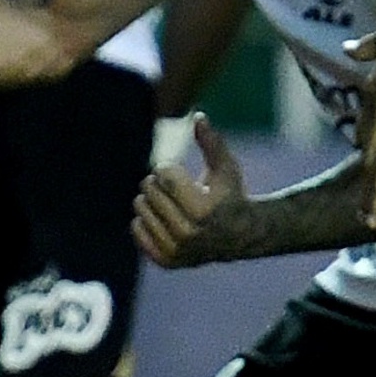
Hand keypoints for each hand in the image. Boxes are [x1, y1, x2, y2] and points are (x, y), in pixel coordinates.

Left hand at [133, 113, 248, 266]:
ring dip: (150, 199)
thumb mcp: (226, 167)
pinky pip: (136, 229)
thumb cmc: (230, 194)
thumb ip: (212, 143)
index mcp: (203, 209)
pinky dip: (143, 219)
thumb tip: (198, 116)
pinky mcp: (166, 260)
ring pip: (140, 209)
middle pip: (149, 191)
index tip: (179, 172)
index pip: (164, 175)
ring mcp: (176, 250)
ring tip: (168, 202)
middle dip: (159, 183)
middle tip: (175, 188)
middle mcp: (188, 233)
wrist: (239, 236)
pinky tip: (159, 216)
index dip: (168, 167)